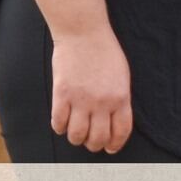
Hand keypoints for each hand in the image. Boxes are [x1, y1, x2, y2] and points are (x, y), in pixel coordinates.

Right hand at [50, 27, 133, 152]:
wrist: (82, 32)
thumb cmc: (103, 50)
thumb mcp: (121, 76)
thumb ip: (119, 99)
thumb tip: (113, 119)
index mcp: (120, 98)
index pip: (120, 132)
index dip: (115, 145)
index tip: (110, 148)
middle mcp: (102, 103)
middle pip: (98, 138)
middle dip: (94, 145)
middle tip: (89, 141)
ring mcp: (81, 99)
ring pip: (77, 135)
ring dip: (76, 139)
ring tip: (74, 133)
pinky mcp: (62, 93)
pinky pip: (58, 121)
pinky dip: (58, 127)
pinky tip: (60, 124)